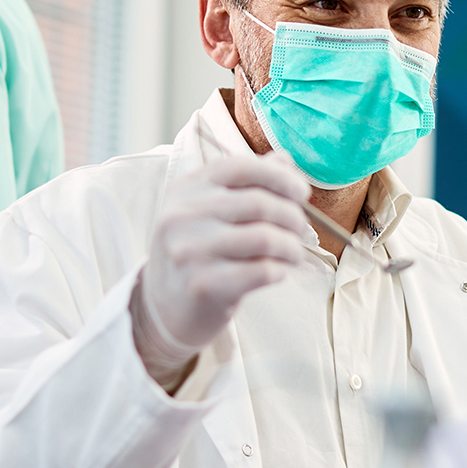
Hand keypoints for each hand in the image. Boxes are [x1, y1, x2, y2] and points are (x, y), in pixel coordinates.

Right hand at [132, 151, 310, 385]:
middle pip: (259, 203)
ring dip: (291, 246)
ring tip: (295, 253)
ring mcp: (190, 251)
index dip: (280, 177)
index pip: (241, 167)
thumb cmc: (197, 253)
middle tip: (302, 230)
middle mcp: (182, 216)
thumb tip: (284, 159)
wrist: (164, 308)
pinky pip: (262, 270)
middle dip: (293, 216)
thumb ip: (245, 183)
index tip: (302, 193)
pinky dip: (280, 269)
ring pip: (265, 237)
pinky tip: (278, 271)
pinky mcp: (203, 285)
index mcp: (186, 189)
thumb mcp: (208, 211)